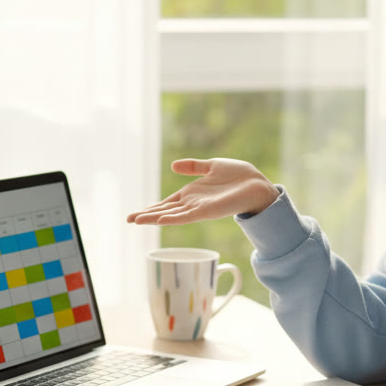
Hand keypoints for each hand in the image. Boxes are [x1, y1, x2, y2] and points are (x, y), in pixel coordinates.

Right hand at [126, 158, 279, 225]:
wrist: (257, 183)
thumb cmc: (238, 175)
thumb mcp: (211, 166)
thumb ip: (193, 167)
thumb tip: (172, 165)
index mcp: (192, 193)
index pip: (166, 203)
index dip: (150, 207)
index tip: (134, 214)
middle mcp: (192, 203)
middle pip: (164, 211)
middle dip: (146, 215)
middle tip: (128, 219)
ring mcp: (199, 208)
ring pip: (171, 215)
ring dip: (154, 218)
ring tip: (137, 220)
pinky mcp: (207, 211)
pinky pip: (187, 216)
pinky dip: (174, 218)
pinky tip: (161, 219)